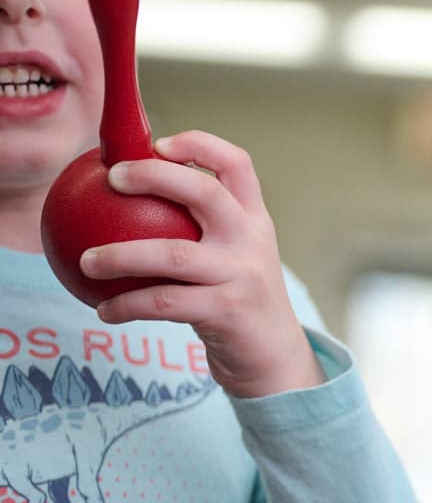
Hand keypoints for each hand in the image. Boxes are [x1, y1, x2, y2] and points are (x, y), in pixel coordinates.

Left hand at [78, 131, 323, 398]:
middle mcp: (251, 240)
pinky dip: (126, 306)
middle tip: (112, 178)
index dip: (199, 144)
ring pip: (173, 253)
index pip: (236, 164)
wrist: (275, 358)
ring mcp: (241, 275)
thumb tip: (117, 201)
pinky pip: (163, 302)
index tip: (158, 143)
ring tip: (85, 261)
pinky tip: (105, 310)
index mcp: (253, 219)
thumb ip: (194, 229)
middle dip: (154, 175)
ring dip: (120, 255)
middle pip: (205, 191)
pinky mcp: (227, 311)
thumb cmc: (236, 300)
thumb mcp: (230, 257)